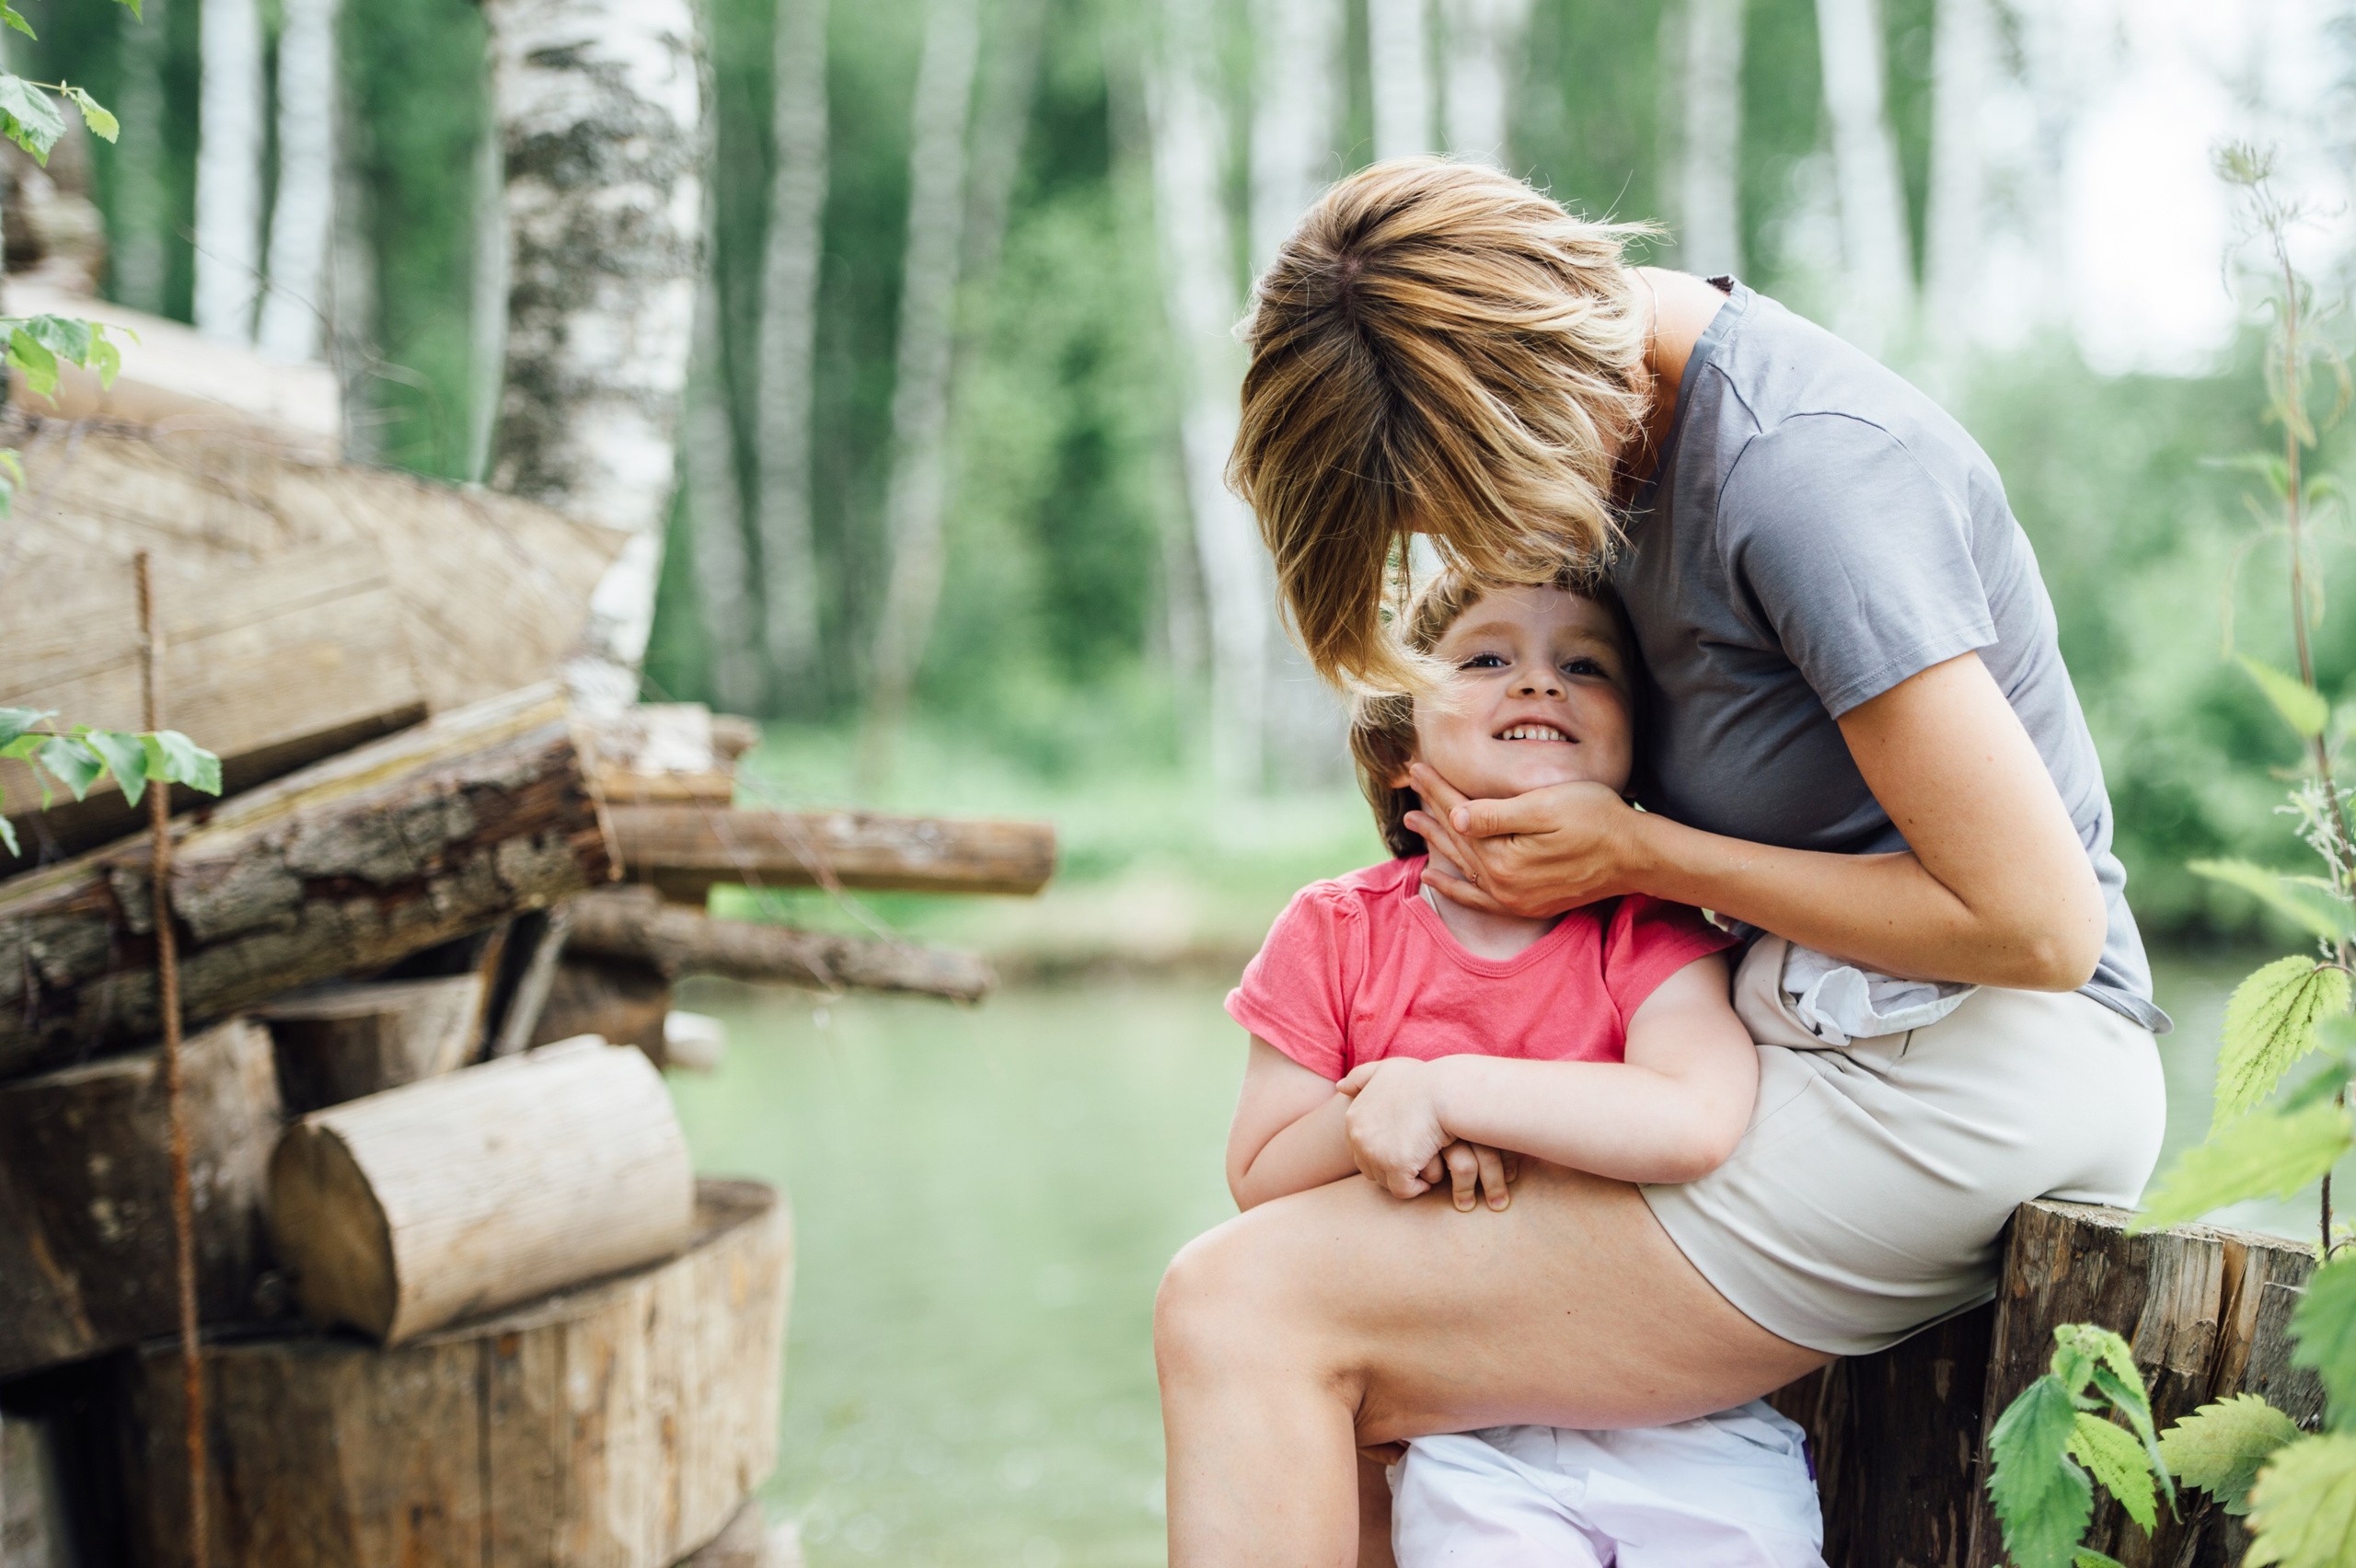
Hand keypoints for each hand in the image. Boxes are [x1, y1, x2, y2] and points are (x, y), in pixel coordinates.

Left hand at [1336, 1060, 1518, 1209]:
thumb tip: (1340, 1087)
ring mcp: (1375, 1154)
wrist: (1444, 1092)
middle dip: (1388, 1168)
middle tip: (1412, 1162)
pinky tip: (1427, 1181)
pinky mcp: (1396, 1167)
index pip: (1358, 1148)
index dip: (1380, 1151)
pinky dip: (1414, 1189)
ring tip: (1421, 1169)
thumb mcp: (1386, 1070)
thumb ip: (1360, 1076)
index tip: (1402, 1147)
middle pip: (1369, 1167)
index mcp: (1353, 1117)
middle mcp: (1358, 1137)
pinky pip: (1402, 1191)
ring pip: (1384, 1181)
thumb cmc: (1421, 1079)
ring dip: (1401, 1179)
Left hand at [1404, 763, 1643, 918]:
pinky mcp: (1526, 905)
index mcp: (1503, 856)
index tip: (1416, 767)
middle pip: (1457, 839)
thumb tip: (1455, 817)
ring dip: (1436, 842)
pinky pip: (1477, 899)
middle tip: (1409, 787)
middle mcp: (1502, 884)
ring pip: (1462, 865)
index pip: (1459, 814)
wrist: (1637, 856)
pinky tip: (1434, 878)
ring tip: (1412, 822)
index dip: (1437, 788)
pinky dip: (1454, 887)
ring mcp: (1513, 899)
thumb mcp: (1547, 807)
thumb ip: (1497, 816)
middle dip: (1432, 810)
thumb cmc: (1598, 820)